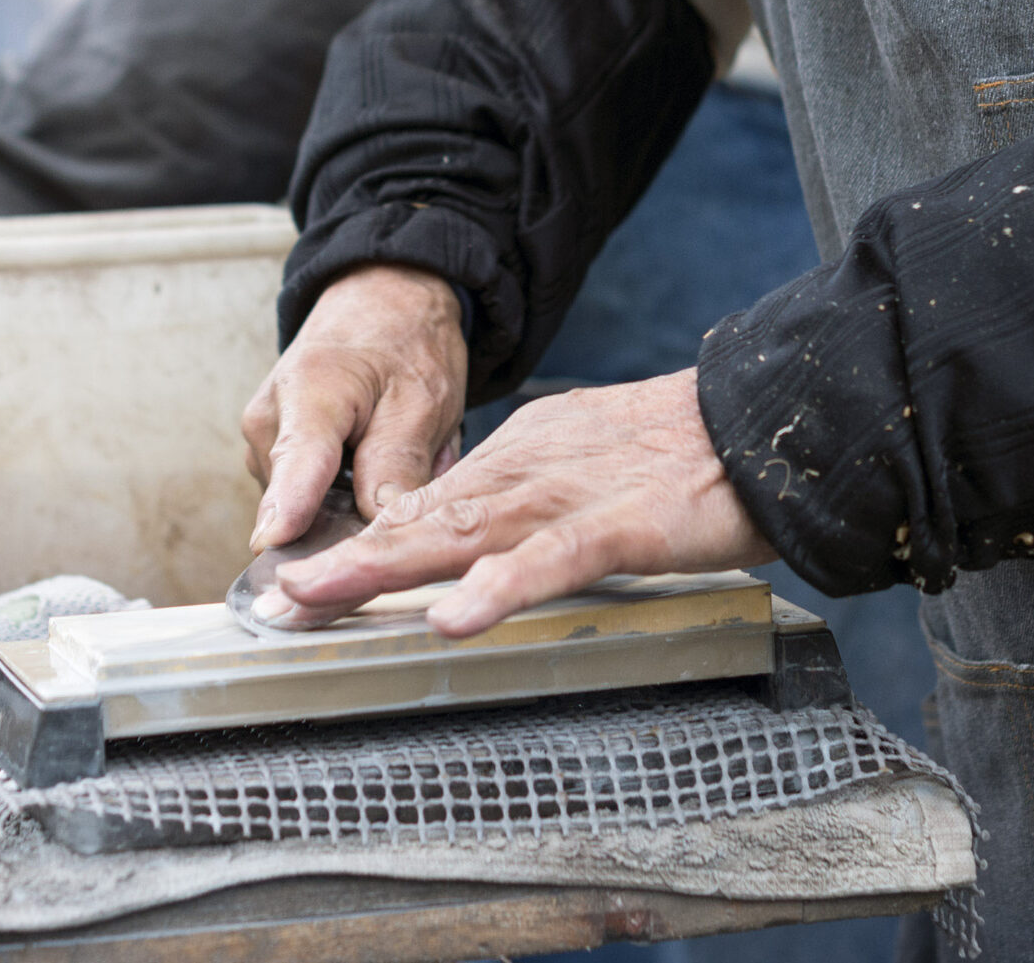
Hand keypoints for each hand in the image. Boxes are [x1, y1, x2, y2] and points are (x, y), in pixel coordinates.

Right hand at [241, 264, 466, 550]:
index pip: (297, 462)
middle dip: (361, 512)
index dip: (288, 510)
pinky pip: (308, 496)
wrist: (379, 301)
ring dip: (358, 498)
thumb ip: (399, 463)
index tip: (273, 545)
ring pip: (309, 507)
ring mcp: (263, 441)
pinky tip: (372, 456)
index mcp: (311, 392)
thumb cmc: (402, 342)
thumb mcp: (422, 398)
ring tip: (394, 451)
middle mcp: (269, 421)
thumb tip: (377, 529)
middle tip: (413, 466)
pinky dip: (347, 488)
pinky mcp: (271, 455)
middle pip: (304, 506)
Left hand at [257, 369, 775, 637]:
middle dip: (343, 564)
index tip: (297, 585)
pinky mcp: (618, 526)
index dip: (355, 549)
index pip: (419, 513)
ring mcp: (566, 500)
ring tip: (321, 598)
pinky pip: (550, 562)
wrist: (754, 418)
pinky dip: (499, 589)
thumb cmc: (672, 454)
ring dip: (385, 570)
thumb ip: (512, 505)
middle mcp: (523, 480)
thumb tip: (447, 536)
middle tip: (279, 598)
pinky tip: (453, 616)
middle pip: (418, 524)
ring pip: (462, 538)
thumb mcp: (573, 471)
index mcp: (513, 468)